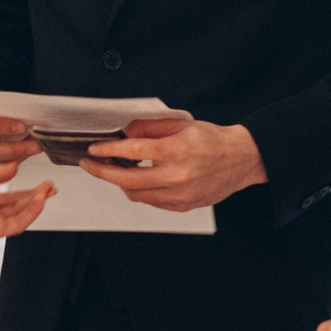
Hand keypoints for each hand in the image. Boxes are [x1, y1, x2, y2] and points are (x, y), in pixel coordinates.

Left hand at [0, 156, 53, 239]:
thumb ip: (1, 171)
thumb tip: (13, 168)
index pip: (9, 199)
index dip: (27, 192)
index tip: (42, 185)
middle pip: (16, 209)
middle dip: (35, 198)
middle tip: (50, 188)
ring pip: (19, 216)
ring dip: (36, 203)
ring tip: (48, 190)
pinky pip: (17, 224)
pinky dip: (31, 212)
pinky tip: (40, 199)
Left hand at [82, 118, 265, 212]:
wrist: (240, 160)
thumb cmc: (213, 141)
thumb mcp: (181, 124)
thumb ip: (150, 128)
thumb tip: (124, 132)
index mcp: (177, 151)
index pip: (134, 151)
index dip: (109, 150)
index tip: (94, 149)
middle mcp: (178, 176)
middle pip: (128, 179)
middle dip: (103, 172)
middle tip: (90, 165)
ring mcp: (180, 195)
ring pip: (136, 194)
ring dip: (120, 183)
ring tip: (113, 170)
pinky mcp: (182, 206)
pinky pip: (151, 201)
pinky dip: (139, 191)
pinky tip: (137, 180)